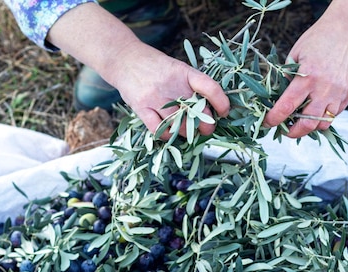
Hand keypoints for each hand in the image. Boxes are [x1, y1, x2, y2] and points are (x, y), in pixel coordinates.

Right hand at [111, 43, 229, 139]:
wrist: (124, 59)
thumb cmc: (156, 67)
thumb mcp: (177, 69)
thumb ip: (192, 86)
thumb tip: (211, 109)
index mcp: (184, 72)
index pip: (210, 87)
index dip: (221, 102)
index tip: (224, 112)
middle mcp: (171, 84)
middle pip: (196, 112)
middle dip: (206, 125)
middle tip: (206, 128)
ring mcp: (155, 96)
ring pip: (179, 125)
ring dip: (188, 133)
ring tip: (189, 132)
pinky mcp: (141, 107)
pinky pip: (159, 129)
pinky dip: (168, 135)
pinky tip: (170, 132)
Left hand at [264, 19, 347, 137]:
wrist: (346, 31)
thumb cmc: (316, 41)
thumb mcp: (295, 55)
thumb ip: (287, 78)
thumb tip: (278, 100)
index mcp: (307, 77)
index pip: (287, 107)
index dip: (274, 119)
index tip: (268, 123)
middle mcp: (325, 88)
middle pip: (308, 124)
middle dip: (294, 132)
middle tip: (286, 130)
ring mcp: (339, 92)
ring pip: (324, 123)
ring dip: (310, 127)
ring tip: (302, 121)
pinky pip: (335, 114)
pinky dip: (323, 116)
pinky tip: (316, 108)